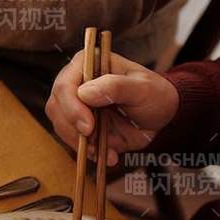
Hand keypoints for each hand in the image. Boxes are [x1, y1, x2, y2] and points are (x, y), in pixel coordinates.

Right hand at [44, 50, 178, 165]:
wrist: (163, 117)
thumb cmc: (155, 95)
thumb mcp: (143, 88)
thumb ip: (116, 87)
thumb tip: (84, 93)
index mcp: (87, 64)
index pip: (64, 85)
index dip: (71, 107)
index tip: (88, 127)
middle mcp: (76, 83)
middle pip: (56, 106)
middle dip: (72, 128)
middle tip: (93, 141)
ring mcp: (75, 105)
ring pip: (60, 124)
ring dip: (80, 142)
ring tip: (106, 150)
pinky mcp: (79, 124)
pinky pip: (72, 139)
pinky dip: (88, 151)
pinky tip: (108, 155)